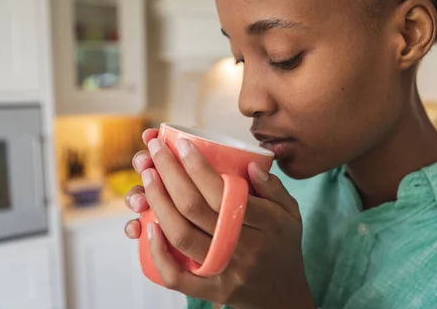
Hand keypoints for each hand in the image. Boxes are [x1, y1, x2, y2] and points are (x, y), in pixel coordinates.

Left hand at [125, 129, 314, 308]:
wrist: (283, 295)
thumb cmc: (283, 245)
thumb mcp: (290, 213)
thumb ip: (273, 188)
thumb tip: (250, 165)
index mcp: (267, 223)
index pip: (225, 191)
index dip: (198, 167)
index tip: (181, 144)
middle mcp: (245, 247)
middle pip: (196, 208)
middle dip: (169, 173)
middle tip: (155, 151)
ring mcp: (227, 270)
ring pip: (183, 235)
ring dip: (158, 203)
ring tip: (147, 177)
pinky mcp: (213, 290)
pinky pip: (178, 277)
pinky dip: (159, 253)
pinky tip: (146, 227)